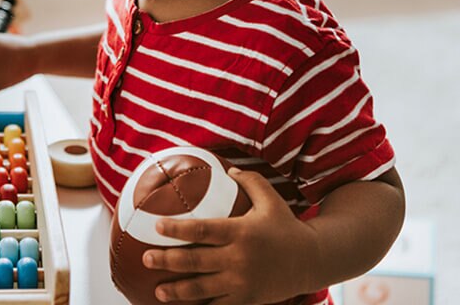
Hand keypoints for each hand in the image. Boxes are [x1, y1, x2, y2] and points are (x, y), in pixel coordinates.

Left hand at [142, 168, 319, 303]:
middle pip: (195, 261)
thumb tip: (228, 167)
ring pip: (203, 289)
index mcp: (240, 232)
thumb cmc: (286, 227)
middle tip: (146, 258)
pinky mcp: (248, 300)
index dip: (177, 229)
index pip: (202, 230)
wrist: (313, 261)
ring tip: (158, 290)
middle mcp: (238, 258)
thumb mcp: (271, 199)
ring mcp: (242, 283)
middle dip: (167, 260)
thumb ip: (250, 181)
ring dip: (177, 291)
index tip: (156, 226)